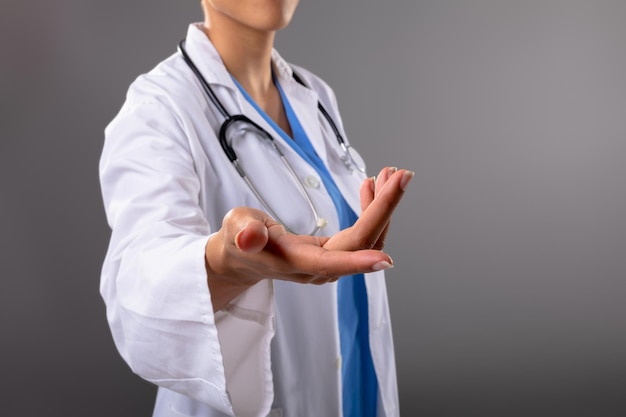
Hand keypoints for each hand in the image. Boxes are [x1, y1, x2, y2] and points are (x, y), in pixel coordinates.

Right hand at [205, 166, 412, 310]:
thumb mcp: (234, 230)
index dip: (358, 261)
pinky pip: (362, 235)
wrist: (242, 257)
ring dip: (383, 207)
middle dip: (384, 209)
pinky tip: (371, 187)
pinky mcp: (335, 254)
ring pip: (367, 239)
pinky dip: (371, 210)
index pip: (332, 263)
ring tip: (391, 175)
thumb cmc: (237, 241)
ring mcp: (330, 262)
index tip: (386, 260)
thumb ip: (243, 233)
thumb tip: (249, 237)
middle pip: (361, 244)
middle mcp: (319, 268)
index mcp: (295, 263)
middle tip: (401, 176)